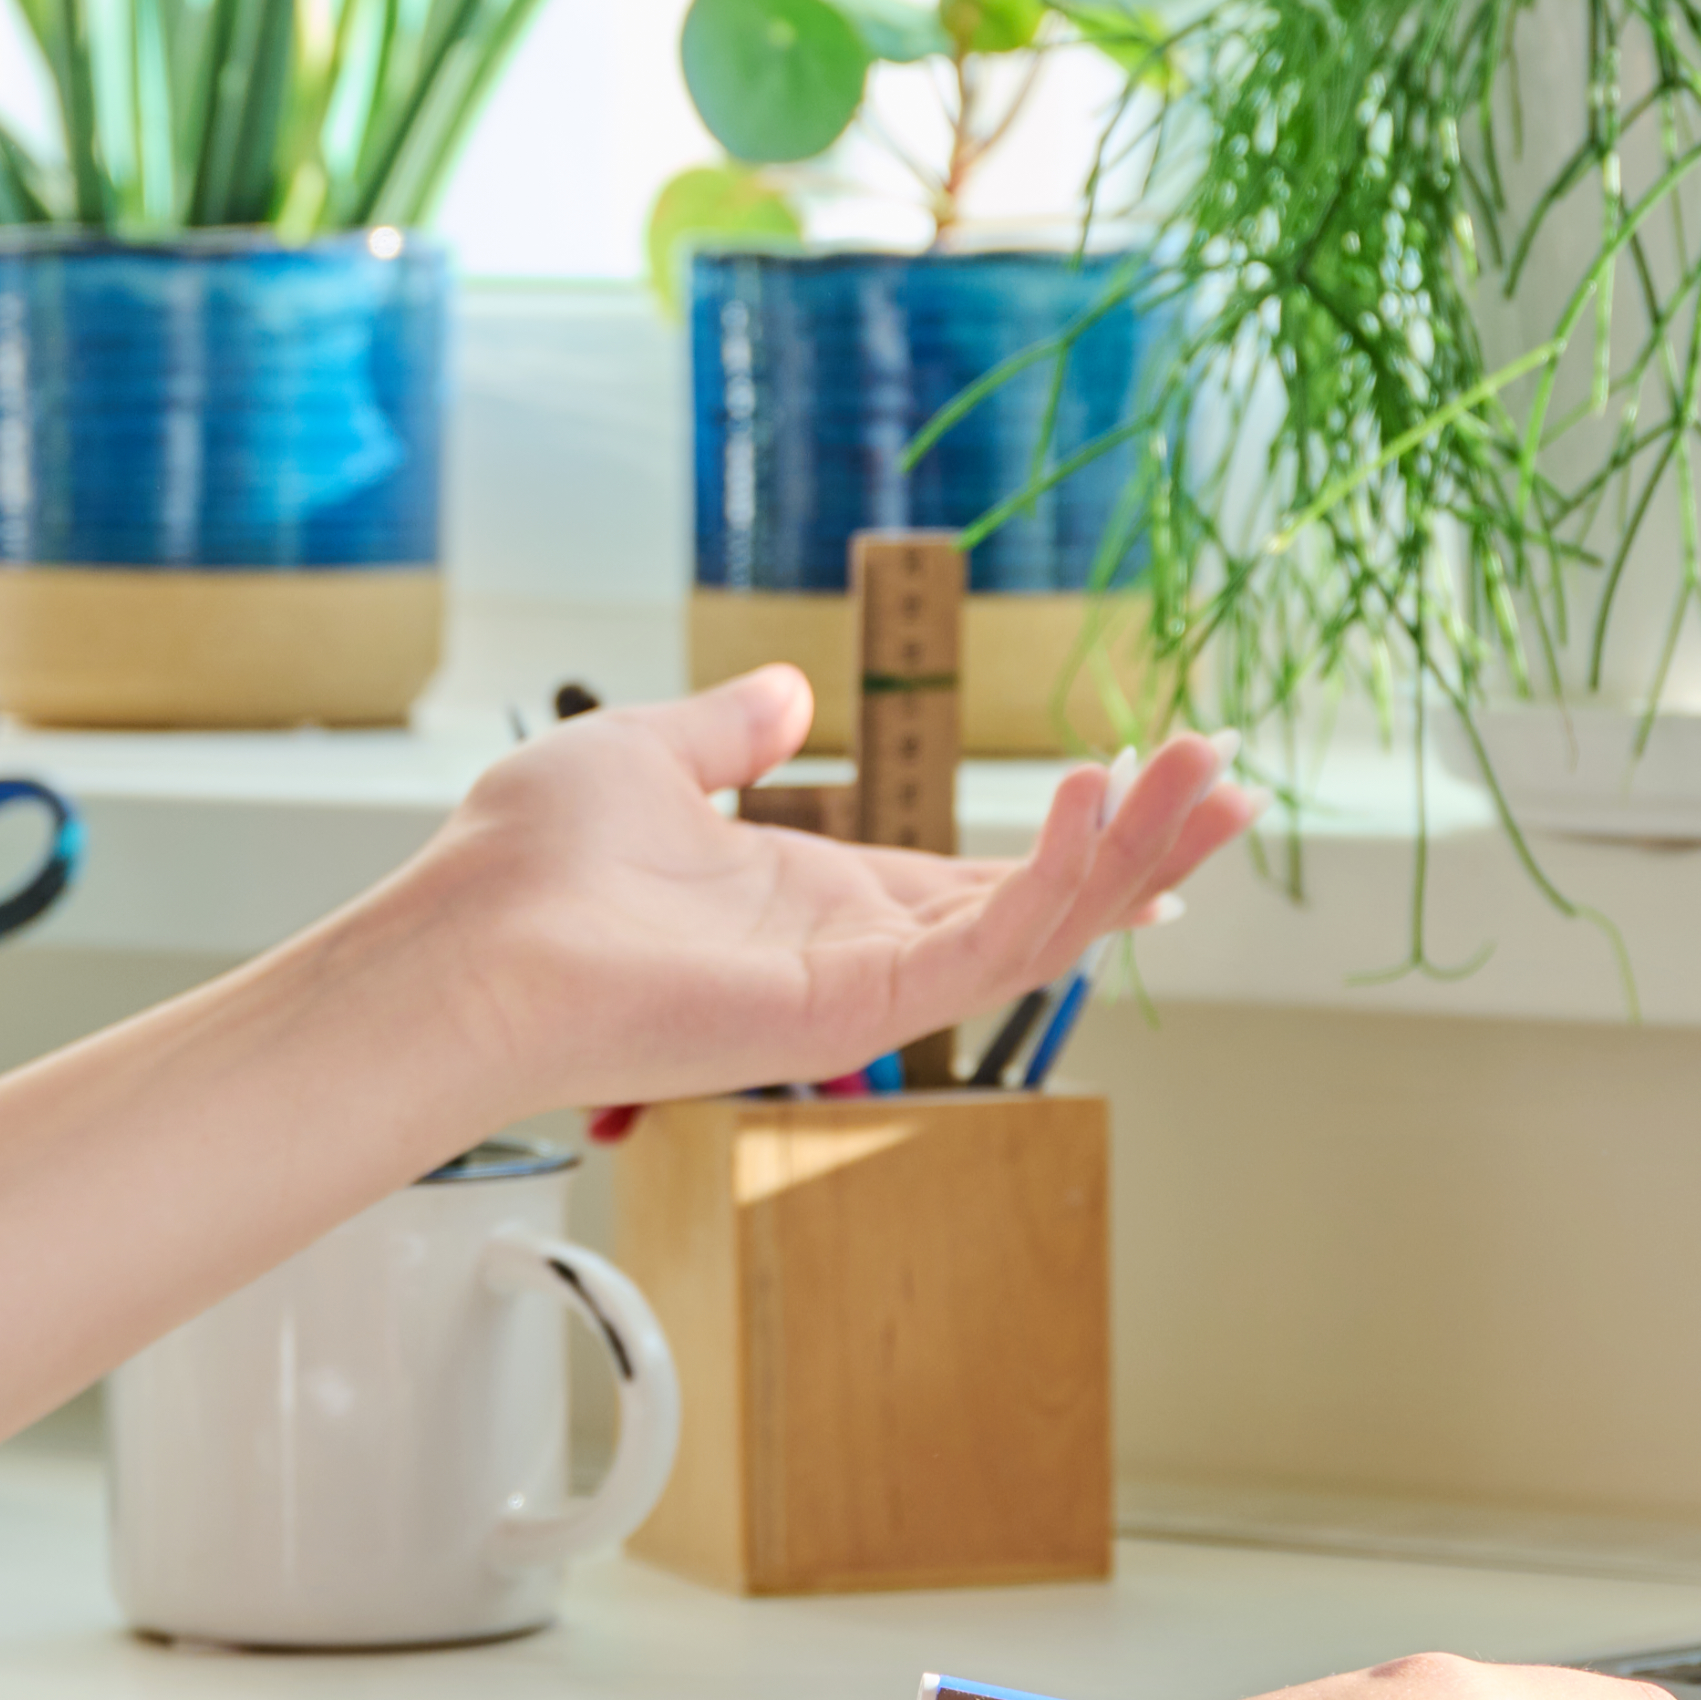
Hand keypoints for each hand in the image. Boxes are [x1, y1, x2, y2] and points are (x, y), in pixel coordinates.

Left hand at [370, 671, 1252, 1117]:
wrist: (465, 945)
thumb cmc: (525, 868)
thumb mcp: (645, 757)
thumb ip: (728, 730)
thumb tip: (790, 690)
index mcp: (816, 900)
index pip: (980, 878)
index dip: (1075, 839)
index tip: (1156, 791)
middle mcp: (855, 949)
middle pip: (1039, 903)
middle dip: (1143, 844)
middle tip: (1236, 779)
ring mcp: (863, 987)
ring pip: (1040, 927)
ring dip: (1135, 853)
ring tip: (1217, 777)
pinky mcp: (856, 1008)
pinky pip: (987, 946)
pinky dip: (1056, 880)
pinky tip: (1101, 800)